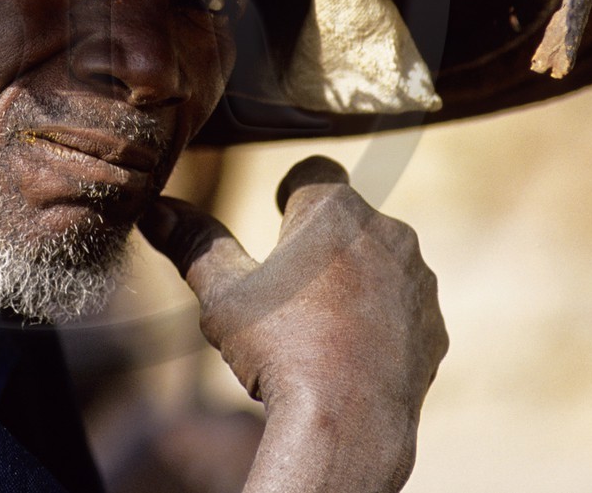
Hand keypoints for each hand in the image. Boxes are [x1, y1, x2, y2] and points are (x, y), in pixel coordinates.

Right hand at [139, 155, 446, 491]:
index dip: (293, 191)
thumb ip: (194, 244)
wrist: (349, 421)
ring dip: (354, 278)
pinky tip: (350, 353)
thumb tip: (158, 211)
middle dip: (322, 240)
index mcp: (333, 210)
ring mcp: (417, 281)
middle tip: (289, 283)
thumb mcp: (223, 295)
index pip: (315, 170)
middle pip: (349, 218)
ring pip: (381, 262)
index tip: (279, 215)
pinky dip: (380, 320)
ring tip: (318, 324)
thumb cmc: (281, 348)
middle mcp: (387, 232)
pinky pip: (403, 308)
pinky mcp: (433, 325)